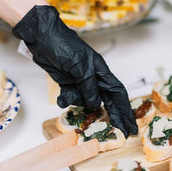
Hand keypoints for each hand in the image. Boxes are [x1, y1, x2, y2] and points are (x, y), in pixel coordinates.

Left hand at [12, 5, 137, 136]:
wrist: (42, 37)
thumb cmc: (63, 46)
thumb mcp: (78, 65)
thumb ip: (88, 85)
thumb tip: (96, 104)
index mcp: (101, 72)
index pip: (117, 93)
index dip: (124, 110)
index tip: (129, 124)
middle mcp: (94, 78)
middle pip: (107, 101)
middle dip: (114, 117)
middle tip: (123, 133)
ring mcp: (81, 82)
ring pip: (85, 101)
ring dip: (76, 100)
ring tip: (66, 93)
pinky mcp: (68, 84)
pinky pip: (71, 98)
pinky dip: (65, 99)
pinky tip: (60, 97)